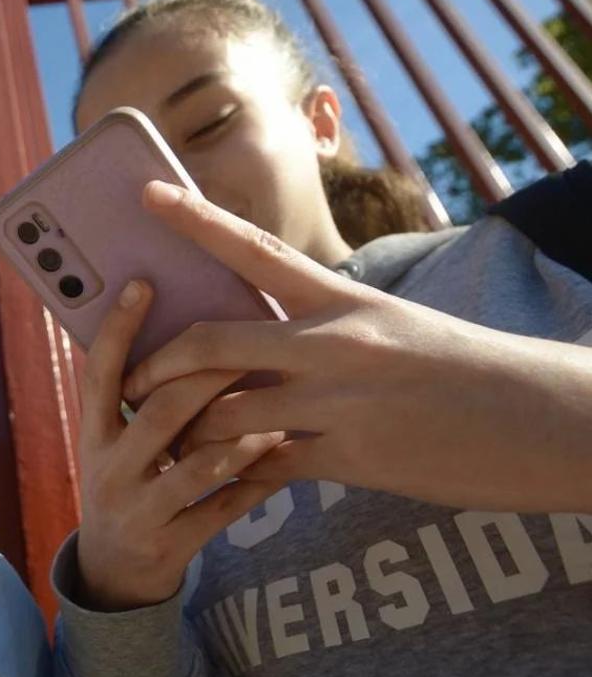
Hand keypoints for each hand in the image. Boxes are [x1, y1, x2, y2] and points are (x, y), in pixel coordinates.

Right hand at [75, 278, 284, 612]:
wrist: (113, 575)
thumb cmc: (125, 485)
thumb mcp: (112, 442)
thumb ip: (134, 398)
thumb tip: (176, 326)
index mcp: (92, 435)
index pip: (99, 374)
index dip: (119, 330)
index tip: (144, 283)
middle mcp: (108, 470)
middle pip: (161, 412)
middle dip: (210, 374)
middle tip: (252, 344)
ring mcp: (140, 511)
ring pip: (200, 463)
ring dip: (244, 431)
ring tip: (278, 405)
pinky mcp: (173, 544)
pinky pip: (225, 506)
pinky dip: (256, 479)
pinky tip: (282, 456)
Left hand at [126, 180, 591, 512]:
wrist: (545, 419)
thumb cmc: (466, 369)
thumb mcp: (395, 326)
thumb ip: (327, 328)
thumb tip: (268, 341)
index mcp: (344, 299)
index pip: (254, 250)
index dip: (194, 219)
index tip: (146, 192)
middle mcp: (333, 342)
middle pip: (212, 342)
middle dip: (156, 367)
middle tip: (131, 385)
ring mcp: (339, 400)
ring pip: (224, 413)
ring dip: (184, 432)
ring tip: (163, 444)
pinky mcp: (350, 457)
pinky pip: (265, 467)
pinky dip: (235, 475)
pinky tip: (220, 484)